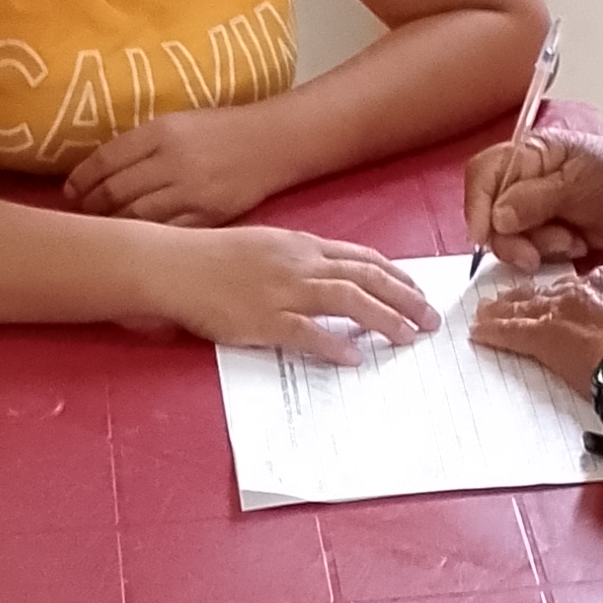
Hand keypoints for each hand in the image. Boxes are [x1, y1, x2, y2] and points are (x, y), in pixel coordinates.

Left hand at [64, 111, 282, 223]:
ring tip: (101, 230)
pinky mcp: (208, 216)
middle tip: (80, 215)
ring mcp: (190, 192)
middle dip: (91, 206)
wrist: (271, 143)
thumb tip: (102, 171)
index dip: (81, 179)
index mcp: (161, 132)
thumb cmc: (220, 131)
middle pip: (116, 191)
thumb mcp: (178, 123)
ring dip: (113, 226)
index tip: (69, 191)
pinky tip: (134, 241)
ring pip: (136, 217)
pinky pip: (166, 232)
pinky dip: (145, 239)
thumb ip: (142, 145)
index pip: (106, 159)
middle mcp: (172, 161)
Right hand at [150, 226, 440, 359]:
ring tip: (408, 337)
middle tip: (431, 320)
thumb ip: (296, 259)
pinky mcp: (265, 319)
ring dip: (385, 319)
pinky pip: (310, 333)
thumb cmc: (210, 257)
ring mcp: (284, 291)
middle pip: (367, 277)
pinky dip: (336, 345)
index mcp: (301, 245)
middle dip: (405, 298)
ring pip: (350, 301)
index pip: (361, 257)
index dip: (395, 274)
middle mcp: (300, 263)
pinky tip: (356, 358)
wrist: (172, 264)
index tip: (417, 289)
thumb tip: (324, 277)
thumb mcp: (262, 245)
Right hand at [463, 128, 602, 270]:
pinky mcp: (546, 230)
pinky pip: (529, 249)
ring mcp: (535, 206)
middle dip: (512, 238)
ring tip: (571, 239)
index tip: (484, 235)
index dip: (476, 205)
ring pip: (508, 236)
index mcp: (531, 153)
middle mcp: (526, 178)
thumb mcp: (578, 187)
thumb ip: (534, 200)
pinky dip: (549, 253)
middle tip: (534, 253)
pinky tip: (575, 243)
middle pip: (490, 212)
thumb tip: (497, 216)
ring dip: (537, 246)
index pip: (484, 173)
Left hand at [471, 257, 602, 398]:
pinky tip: (481, 333)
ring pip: (530, 305)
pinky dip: (495, 331)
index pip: (598, 282)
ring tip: (489, 313)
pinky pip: (513, 331)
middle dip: (537, 299)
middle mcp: (596, 284)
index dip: (582, 295)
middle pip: (558, 290)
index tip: (577, 303)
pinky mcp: (548, 335)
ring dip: (508, 311)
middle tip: (518, 302)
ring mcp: (568, 307)